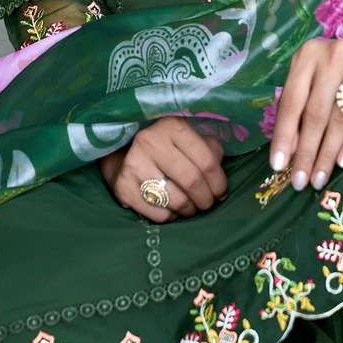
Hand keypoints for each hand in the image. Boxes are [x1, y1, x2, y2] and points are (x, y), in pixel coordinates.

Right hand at [97, 116, 227, 222]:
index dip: (219, 182)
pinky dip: (171, 216)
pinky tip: (171, 208)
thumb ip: (208, 150)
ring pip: (176, 200)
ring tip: (191, 207)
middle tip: (208, 203)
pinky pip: (159, 214)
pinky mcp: (123, 187)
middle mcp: (150, 142)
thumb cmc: (164, 147)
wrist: (121, 155)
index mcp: (172, 126)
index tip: (221, 192)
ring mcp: (134, 164)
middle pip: (192, 181)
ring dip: (189, 210)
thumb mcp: (187, 139)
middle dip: (206, 199)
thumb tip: (220, 179)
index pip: (206, 161)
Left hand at [269, 32, 342, 192]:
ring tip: (319, 178)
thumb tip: (290, 149)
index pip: (292, 101)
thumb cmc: (336, 68)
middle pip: (315, 114)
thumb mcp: (313, 76)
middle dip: (306, 152)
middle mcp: (330, 57)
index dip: (284, 135)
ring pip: (339, 120)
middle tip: (300, 181)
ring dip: (327, 154)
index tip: (278, 165)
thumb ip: (299, 106)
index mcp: (306, 56)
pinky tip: (342, 163)